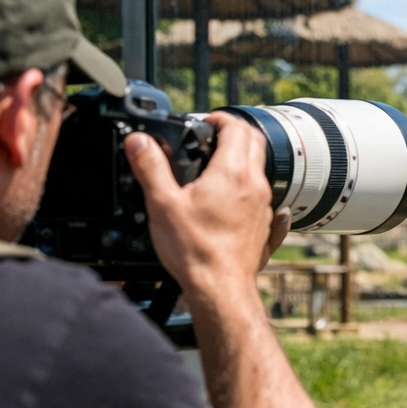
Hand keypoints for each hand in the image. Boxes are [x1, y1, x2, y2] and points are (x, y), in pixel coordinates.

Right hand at [124, 112, 288, 300]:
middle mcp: (254, 185)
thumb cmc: (195, 251)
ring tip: (216, 169)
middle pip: (254, 142)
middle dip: (234, 133)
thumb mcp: (162, 204)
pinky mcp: (265, 227)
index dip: (219, 118)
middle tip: (211, 139)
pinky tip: (243, 201)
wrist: (221, 289)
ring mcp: (264, 206)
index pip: (237, 126)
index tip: (205, 122)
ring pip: (259, 170)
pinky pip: (267, 201)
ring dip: (242, 161)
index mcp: (232, 172)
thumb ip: (150, 167)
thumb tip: (139, 142)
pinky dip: (254, 192)